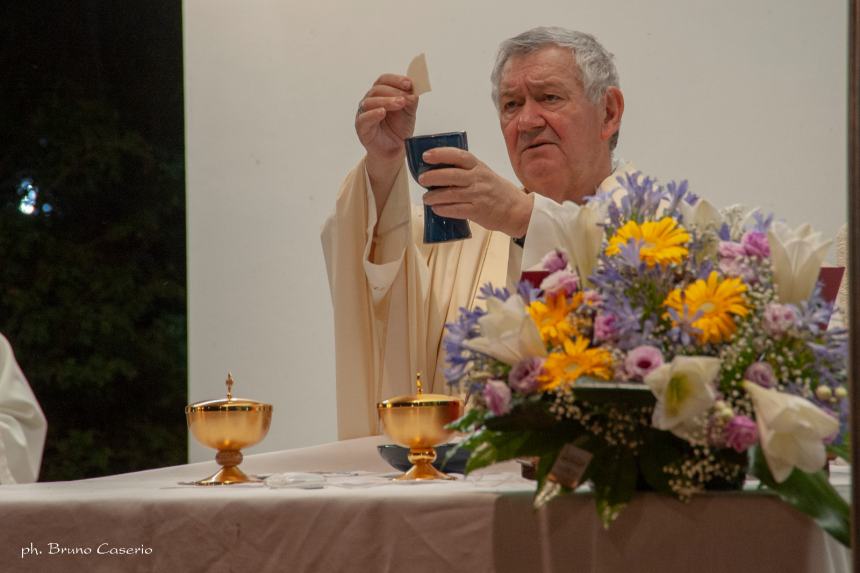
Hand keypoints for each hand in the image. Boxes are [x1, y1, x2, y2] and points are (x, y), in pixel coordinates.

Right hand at [355, 74, 418, 193]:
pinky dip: (373, 114)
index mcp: (381, 94)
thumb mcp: (409, 112)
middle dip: (393, 91)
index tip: (408, 83)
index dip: (395, 80)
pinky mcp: (361, 127)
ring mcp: (364, 113)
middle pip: (377, 89)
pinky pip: (364, 118)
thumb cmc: (399, 129)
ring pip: (370, 101)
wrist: (395, 150)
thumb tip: (414, 90)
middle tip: (405, 97)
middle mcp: (370, 101)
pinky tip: (382, 112)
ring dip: (386, 101)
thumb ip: (411, 100)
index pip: (384, 80)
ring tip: (399, 103)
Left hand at [419, 147, 533, 237]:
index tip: (426, 155)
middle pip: (452, 175)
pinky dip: (443, 209)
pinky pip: (456, 209)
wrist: (515, 209)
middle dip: (433, 176)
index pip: (459, 156)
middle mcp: (478, 179)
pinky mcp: (478, 211)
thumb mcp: (483, 173)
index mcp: (478, 166)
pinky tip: (436, 209)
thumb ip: (465, 171)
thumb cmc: (496, 190)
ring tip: (426, 198)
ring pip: (451, 194)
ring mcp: (478, 195)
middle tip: (421, 179)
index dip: (441, 154)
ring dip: (434, 196)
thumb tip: (436, 170)